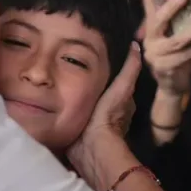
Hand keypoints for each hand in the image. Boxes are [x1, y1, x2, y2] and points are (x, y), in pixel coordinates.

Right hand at [67, 42, 140, 190]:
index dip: (109, 70)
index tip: (95, 56)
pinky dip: (63, 104)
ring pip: (83, 100)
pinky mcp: (74, 126)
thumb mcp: (122, 88)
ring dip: (73, 92)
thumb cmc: (108, 115)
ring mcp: (89, 120)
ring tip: (57, 74)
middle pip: (98, 91)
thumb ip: (130, 69)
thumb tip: (136, 45)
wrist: (90, 146)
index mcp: (120, 102)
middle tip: (70, 63)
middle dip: (87, 80)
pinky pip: (69, 111)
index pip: (115, 82)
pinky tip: (53, 94)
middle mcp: (105, 110)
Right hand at [142, 0, 190, 96]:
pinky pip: (184, 57)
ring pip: (175, 41)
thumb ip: (181, 20)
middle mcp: (150, 39)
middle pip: (157, 20)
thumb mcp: (177, 34)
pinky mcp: (164, 68)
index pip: (148, 3)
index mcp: (152, 27)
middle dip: (171, 7)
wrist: (172, 86)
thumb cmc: (178, 55)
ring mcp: (155, 55)